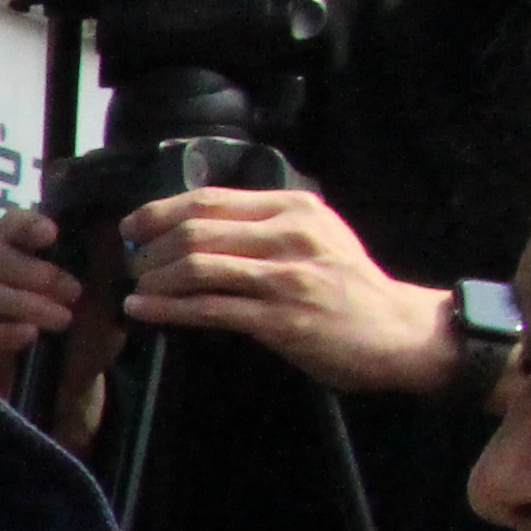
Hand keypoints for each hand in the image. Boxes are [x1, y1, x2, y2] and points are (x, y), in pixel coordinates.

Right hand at [0, 209, 115, 446]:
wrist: (72, 389)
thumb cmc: (85, 336)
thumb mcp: (105, 302)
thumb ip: (103, 273)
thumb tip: (112, 244)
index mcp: (20, 256)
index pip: (8, 225)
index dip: (24, 224)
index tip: (52, 235)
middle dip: (33, 272)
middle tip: (74, 292)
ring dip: (25, 303)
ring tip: (61, 320)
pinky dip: (5, 332)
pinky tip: (31, 337)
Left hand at [114, 187, 458, 396]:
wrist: (400, 330)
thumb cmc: (348, 285)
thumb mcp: (315, 235)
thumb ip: (263, 225)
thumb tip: (193, 224)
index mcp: (293, 208)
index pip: (209, 200)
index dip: (159, 212)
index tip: (131, 227)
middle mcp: (289, 235)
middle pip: (195, 230)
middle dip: (150, 248)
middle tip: (131, 264)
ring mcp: (285, 277)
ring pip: (197, 267)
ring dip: (153, 278)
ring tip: (135, 287)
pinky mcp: (279, 319)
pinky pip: (208, 308)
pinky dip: (166, 308)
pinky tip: (142, 309)